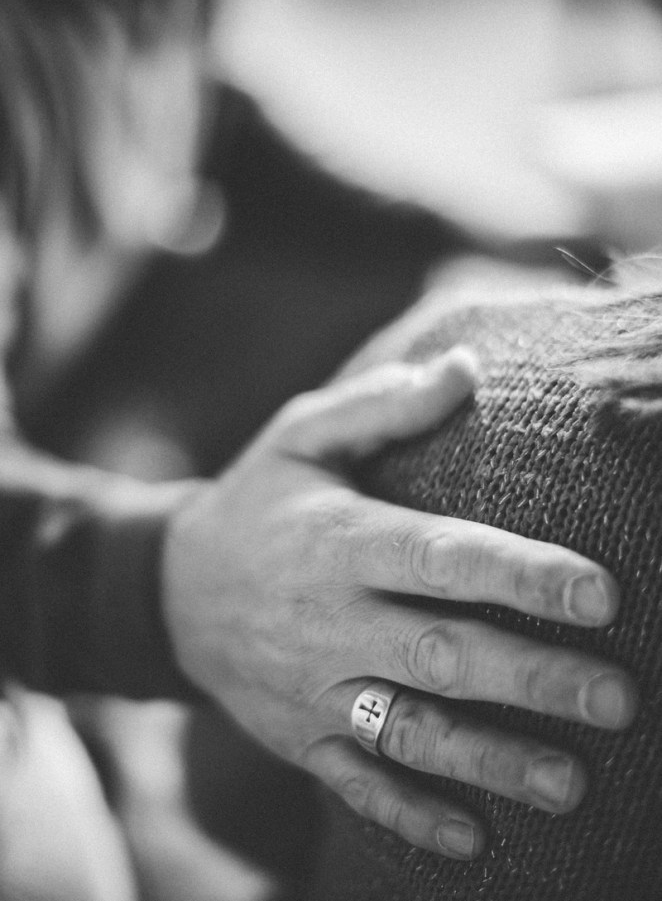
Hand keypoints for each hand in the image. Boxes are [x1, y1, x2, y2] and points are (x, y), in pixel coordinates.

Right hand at [162, 348, 634, 859]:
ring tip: (573, 784)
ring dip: (491, 760)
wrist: (173, 589)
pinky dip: (411, 815)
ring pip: (411, 731)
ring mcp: (314, 688)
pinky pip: (355, 782)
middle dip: (532, 680)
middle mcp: (331, 621)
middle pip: (441, 654)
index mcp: (339, 541)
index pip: (439, 556)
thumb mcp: (301, 434)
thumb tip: (466, 370)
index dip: (518, 573)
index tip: (598, 592)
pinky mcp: (300, 736)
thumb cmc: (258, 500)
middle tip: (619, 699)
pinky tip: (474, 840)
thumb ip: (382, 403)